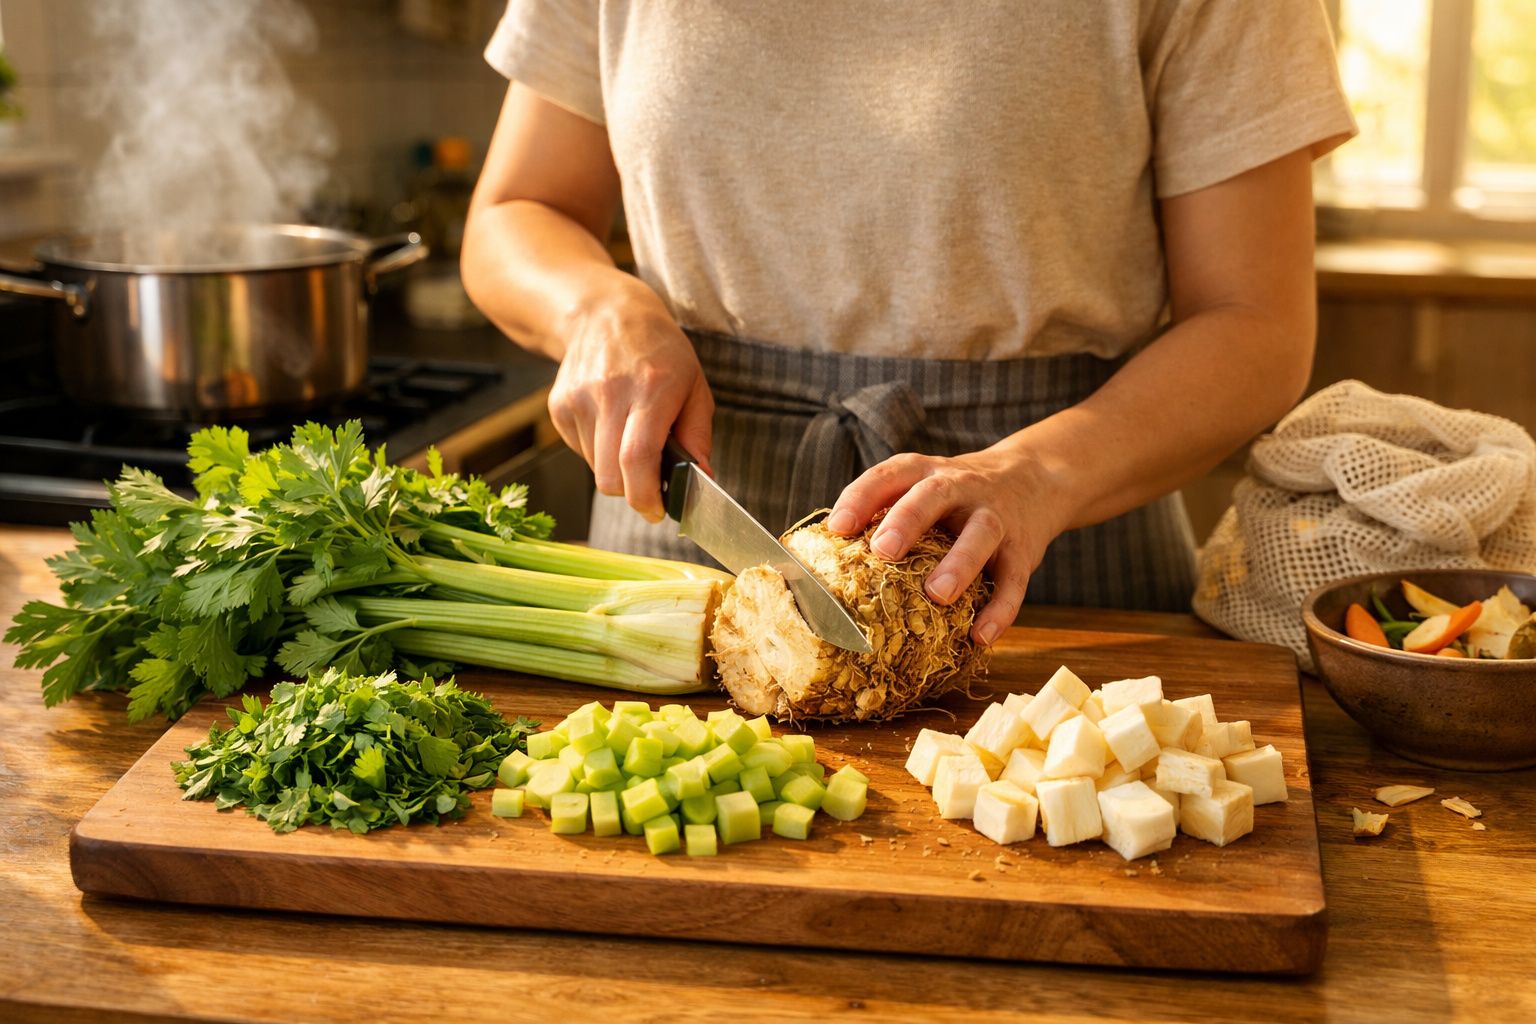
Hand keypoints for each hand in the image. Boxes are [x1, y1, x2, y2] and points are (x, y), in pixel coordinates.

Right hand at [548, 288, 713, 521]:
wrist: (605, 313)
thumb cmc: (660, 352)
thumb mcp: (694, 385)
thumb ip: (699, 436)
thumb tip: (703, 480)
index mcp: (651, 388)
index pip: (637, 458)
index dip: (646, 496)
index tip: (658, 511)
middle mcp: (610, 393)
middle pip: (610, 476)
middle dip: (632, 493)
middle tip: (649, 485)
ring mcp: (578, 399)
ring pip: (595, 469)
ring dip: (616, 469)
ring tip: (630, 436)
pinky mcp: (558, 406)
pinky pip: (580, 452)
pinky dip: (598, 452)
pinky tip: (610, 423)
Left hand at [824, 444, 1070, 645]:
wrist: (1034, 479)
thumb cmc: (955, 495)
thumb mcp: (921, 486)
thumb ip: (883, 512)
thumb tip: (821, 558)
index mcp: (925, 472)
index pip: (889, 475)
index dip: (861, 498)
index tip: (837, 528)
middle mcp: (960, 487)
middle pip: (933, 495)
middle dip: (907, 521)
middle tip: (883, 551)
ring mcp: (995, 516)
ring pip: (980, 535)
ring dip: (958, 564)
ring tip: (937, 596)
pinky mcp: (1023, 550)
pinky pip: (1014, 581)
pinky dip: (1000, 609)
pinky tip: (980, 636)